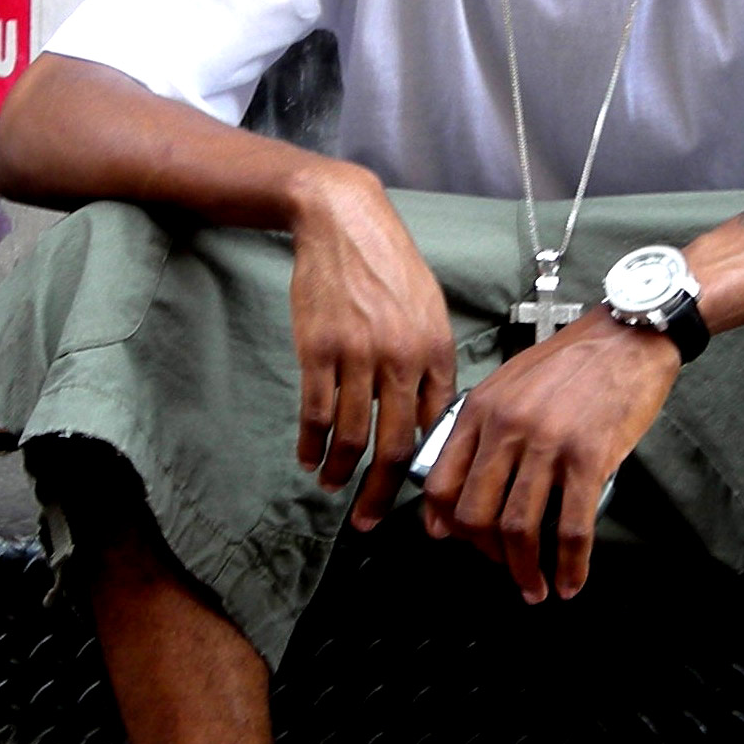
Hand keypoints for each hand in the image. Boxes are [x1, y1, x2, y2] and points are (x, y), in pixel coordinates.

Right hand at [287, 163, 456, 531]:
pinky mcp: (317, 348)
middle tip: (368, 522)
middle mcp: (402, 358)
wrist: (344, 221)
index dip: (422, 471)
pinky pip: (316, 410)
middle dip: (381, 494)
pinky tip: (306, 456)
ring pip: (351, 435)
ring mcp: (357, 354)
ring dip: (338, 470)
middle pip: (393, 446)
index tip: (411, 499)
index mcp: (437, 351)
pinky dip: (310, 441)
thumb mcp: (429, 310)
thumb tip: (426, 421)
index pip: (434, 429)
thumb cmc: (389, 266)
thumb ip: (430, 365)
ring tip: (330, 487)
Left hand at [422, 309, 679, 601]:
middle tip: (504, 567)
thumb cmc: (572, 360)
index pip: (442, 482)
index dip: (445, 524)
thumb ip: (483, 426)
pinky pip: (573, 528)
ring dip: (524, 571)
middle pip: (475, 514)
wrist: (628, 335)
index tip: (455, 543)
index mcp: (480, 410)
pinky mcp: (590, 458)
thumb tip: (462, 477)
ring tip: (535, 588)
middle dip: (486, 554)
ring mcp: (547, 445)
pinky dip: (570, 566)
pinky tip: (571, 582)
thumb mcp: (509, 383)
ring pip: (519, 528)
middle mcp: (507, 429)